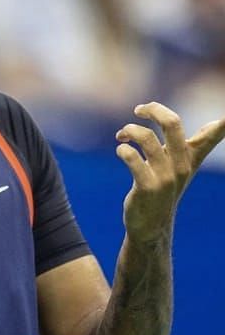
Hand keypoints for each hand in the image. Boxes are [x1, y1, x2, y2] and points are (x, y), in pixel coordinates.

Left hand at [115, 102, 224, 241]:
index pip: (213, 134)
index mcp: (191, 156)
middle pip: (172, 123)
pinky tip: (121, 150)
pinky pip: (132, 159)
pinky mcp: (147, 186)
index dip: (223, 121)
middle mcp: (181, 164)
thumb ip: (201, 143)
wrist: (152, 225)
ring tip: (122, 134)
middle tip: (139, 109)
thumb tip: (221, 121)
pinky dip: (123, 150)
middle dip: (154, 109)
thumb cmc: (166, 188)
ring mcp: (165, 176)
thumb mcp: (185, 164)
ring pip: (146, 138)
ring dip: (130, 130)